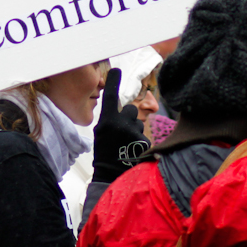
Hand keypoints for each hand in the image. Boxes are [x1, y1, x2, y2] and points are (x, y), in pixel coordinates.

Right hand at [92, 68, 150, 182]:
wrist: (110, 176)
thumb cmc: (105, 154)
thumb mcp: (102, 134)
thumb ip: (111, 120)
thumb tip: (124, 111)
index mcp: (106, 120)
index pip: (110, 96)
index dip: (113, 82)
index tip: (116, 70)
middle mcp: (120, 123)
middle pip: (131, 110)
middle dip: (129, 118)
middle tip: (123, 132)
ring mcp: (132, 132)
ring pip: (139, 124)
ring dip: (135, 131)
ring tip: (127, 146)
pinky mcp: (143, 142)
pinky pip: (144, 136)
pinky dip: (141, 143)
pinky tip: (134, 152)